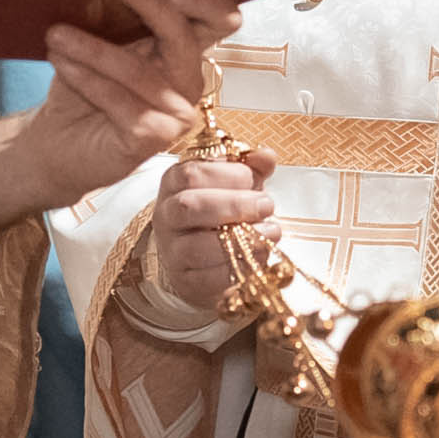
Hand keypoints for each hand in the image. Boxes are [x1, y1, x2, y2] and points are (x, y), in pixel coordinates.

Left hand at [17, 0, 242, 206]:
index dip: (208, 2)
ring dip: (94, 48)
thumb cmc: (81, 86)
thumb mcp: (101, 42)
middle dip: (151, 5)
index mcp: (183, 52)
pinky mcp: (153, 139)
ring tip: (57, 34)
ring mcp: (176, 114)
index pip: (217, 22)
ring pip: (140, 71)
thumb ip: (118, 15)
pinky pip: (120, 100)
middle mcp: (188, 81)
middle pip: (183, 38)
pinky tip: (60, 62)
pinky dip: (87, 79)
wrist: (57, 142)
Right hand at [152, 149, 280, 310]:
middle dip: (234, 205)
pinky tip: (260, 255)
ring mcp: (171, 250)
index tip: (255, 178)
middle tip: (267, 205)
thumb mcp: (235, 183)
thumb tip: (266, 156)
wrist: (205, 256)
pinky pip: (208, 278)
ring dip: (240, 239)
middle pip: (189, 206)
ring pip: (196, 246)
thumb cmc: (222, 211)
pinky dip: (238, 268)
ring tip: (271, 231)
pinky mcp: (185, 281)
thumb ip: (251, 168)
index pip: (192, 173)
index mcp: (175, 183)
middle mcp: (167, 215)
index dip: (227, 175)